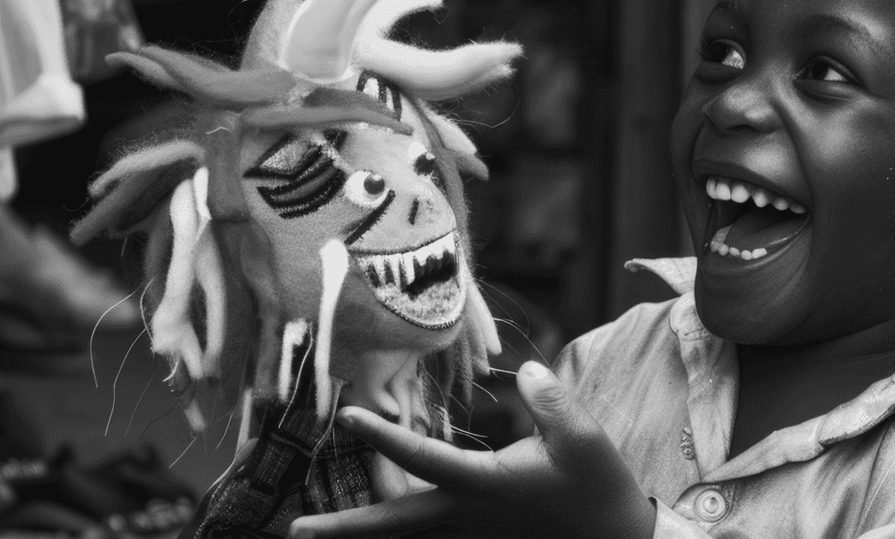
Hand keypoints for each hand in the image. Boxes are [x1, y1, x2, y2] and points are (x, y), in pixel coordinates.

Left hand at [288, 361, 655, 538]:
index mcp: (484, 485)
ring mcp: (470, 537)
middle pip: (393, 524)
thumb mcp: (584, 438)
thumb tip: (527, 372)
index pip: (423, 457)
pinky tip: (374, 538)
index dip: (383, 436)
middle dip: (344, 529)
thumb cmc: (599, 489)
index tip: (347, 416)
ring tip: (314, 537)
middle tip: (295, 532)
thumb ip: (552, 401)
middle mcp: (467, 517)